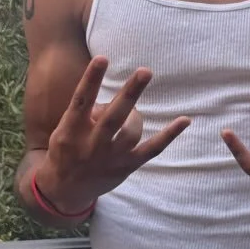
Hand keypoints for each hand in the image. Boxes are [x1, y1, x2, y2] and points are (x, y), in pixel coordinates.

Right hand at [39, 56, 190, 212]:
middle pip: (114, 116)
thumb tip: (114, 97)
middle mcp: (90, 145)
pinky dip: (169, 135)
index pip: (81, 100)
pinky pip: (152, 149)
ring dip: (135, 116)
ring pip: (132, 131)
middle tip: (145, 71)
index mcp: (70, 130)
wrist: (65, 190)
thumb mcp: (65, 129)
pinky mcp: (126, 167)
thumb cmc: (67, 149)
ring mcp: (110, 158)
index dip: (91, 79)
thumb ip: (86, 112)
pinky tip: (185, 120)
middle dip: (130, 93)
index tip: (102, 58)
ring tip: (130, 113)